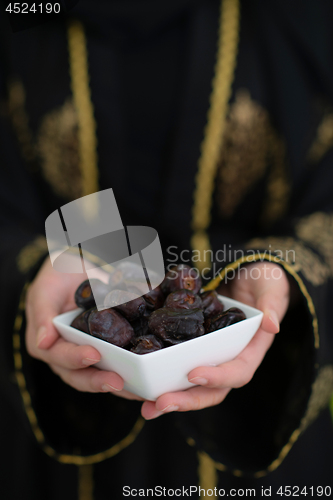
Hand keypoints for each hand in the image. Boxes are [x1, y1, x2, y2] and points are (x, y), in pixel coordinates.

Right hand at [25, 257, 142, 400]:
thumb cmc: (56, 278)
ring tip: (138, 390)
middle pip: (81, 376)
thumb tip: (43, 343)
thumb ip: (42, 314)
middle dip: (100, 380)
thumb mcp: (45, 290)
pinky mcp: (108, 351)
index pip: (60, 356)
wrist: (78, 269)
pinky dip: (133, 374)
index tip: (93, 354)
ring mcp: (88, 355)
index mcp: (48, 345)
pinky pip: (119, 365)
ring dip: (120, 386)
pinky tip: (149, 379)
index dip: (76, 358)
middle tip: (118, 381)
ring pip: (102, 376)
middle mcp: (67, 356)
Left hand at [141, 262, 289, 418]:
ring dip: (169, 398)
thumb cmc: (264, 282)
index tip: (194, 373)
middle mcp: (229, 361)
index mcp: (251, 351)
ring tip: (146, 406)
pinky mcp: (193, 350)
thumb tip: (272, 325)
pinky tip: (140, 385)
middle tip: (159, 404)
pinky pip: (177, 368)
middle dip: (185, 400)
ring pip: (191, 386)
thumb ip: (273, 304)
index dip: (217, 376)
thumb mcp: (272, 287)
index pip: (237, 372)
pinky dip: (161, 378)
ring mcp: (210, 358)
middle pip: (210, 390)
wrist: (247, 277)